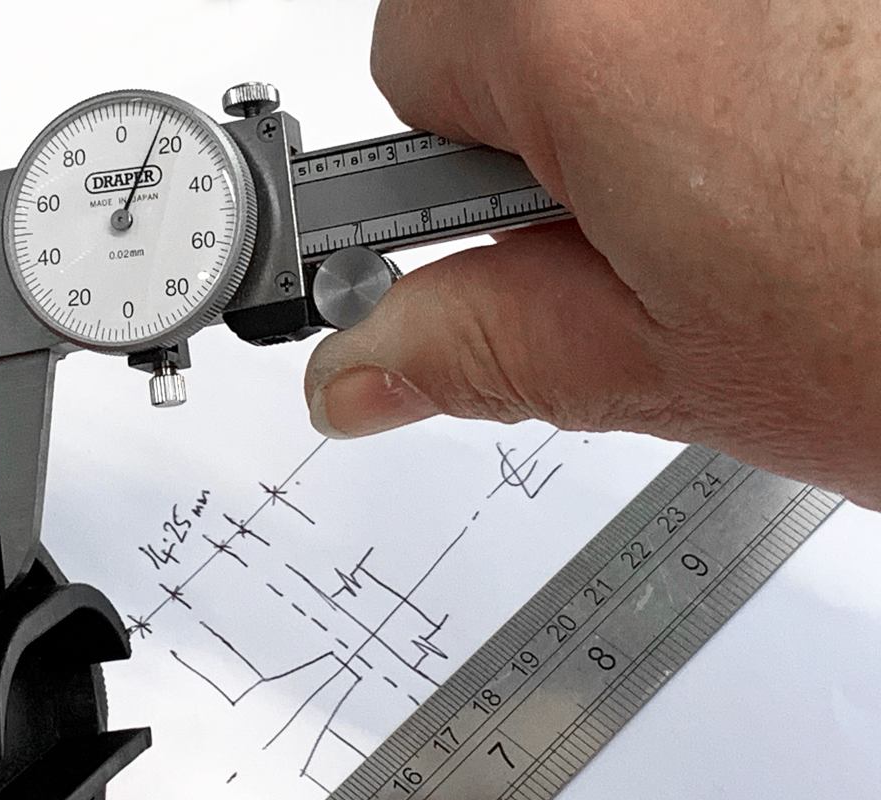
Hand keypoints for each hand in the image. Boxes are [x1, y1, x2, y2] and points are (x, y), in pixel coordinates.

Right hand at [306, 0, 880, 508]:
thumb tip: (360, 369)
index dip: (464, 160)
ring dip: (671, 71)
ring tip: (784, 169)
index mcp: (590, 28)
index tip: (518, 209)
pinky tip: (837, 114)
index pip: (412, 57)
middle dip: (567, 109)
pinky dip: (770, 42)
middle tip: (671, 212)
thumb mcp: (677, 368)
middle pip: (522, 2)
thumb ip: (480, 349)